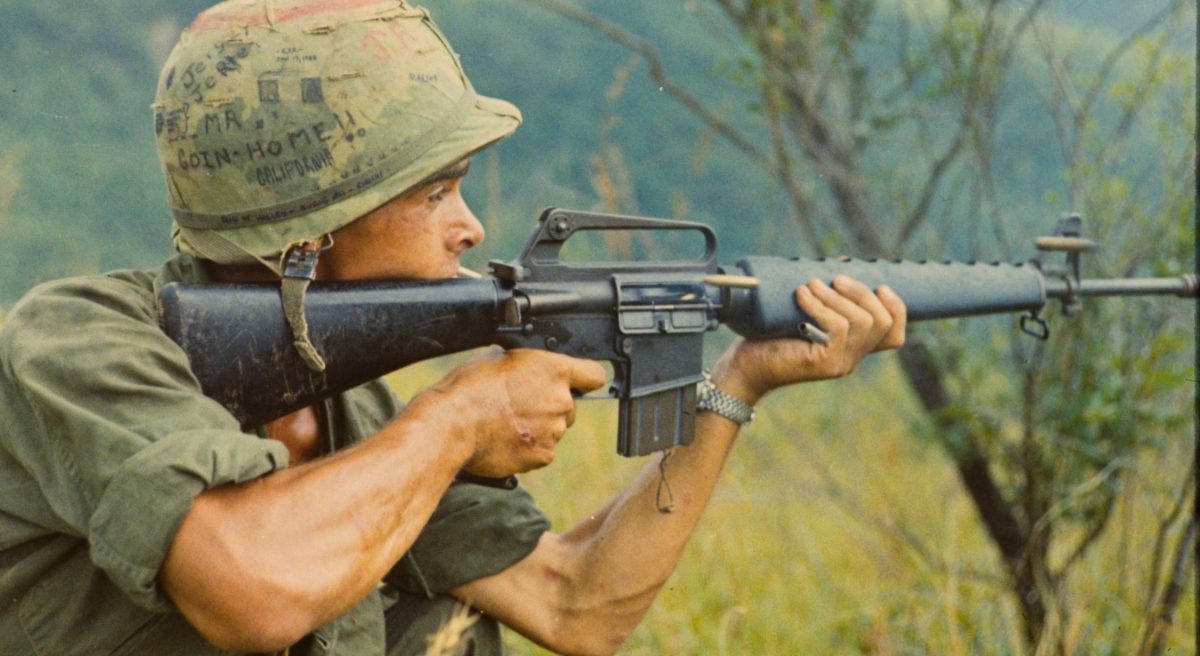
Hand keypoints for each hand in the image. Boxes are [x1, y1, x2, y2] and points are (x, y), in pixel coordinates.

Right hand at [427, 348, 607, 476]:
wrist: (451, 425)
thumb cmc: (469, 388)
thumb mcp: (500, 357)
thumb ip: (527, 364)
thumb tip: (528, 367)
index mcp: (555, 371)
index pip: (594, 374)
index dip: (583, 379)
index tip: (575, 383)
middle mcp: (561, 401)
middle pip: (569, 406)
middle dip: (550, 406)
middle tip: (521, 405)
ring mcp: (553, 431)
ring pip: (554, 430)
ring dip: (538, 428)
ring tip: (506, 423)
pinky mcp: (542, 456)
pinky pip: (542, 451)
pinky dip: (528, 448)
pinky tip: (505, 440)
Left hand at [712, 275, 905, 403]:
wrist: (743, 367)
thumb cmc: (768, 336)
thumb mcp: (804, 313)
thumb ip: (826, 298)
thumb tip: (842, 263)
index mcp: (852, 348)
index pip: (894, 335)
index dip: (896, 308)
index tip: (879, 286)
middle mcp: (851, 359)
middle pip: (881, 323)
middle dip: (862, 293)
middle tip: (835, 279)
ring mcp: (840, 363)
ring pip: (862, 323)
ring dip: (837, 296)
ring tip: (811, 285)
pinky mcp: (825, 364)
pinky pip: (837, 328)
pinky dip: (820, 305)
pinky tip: (801, 295)